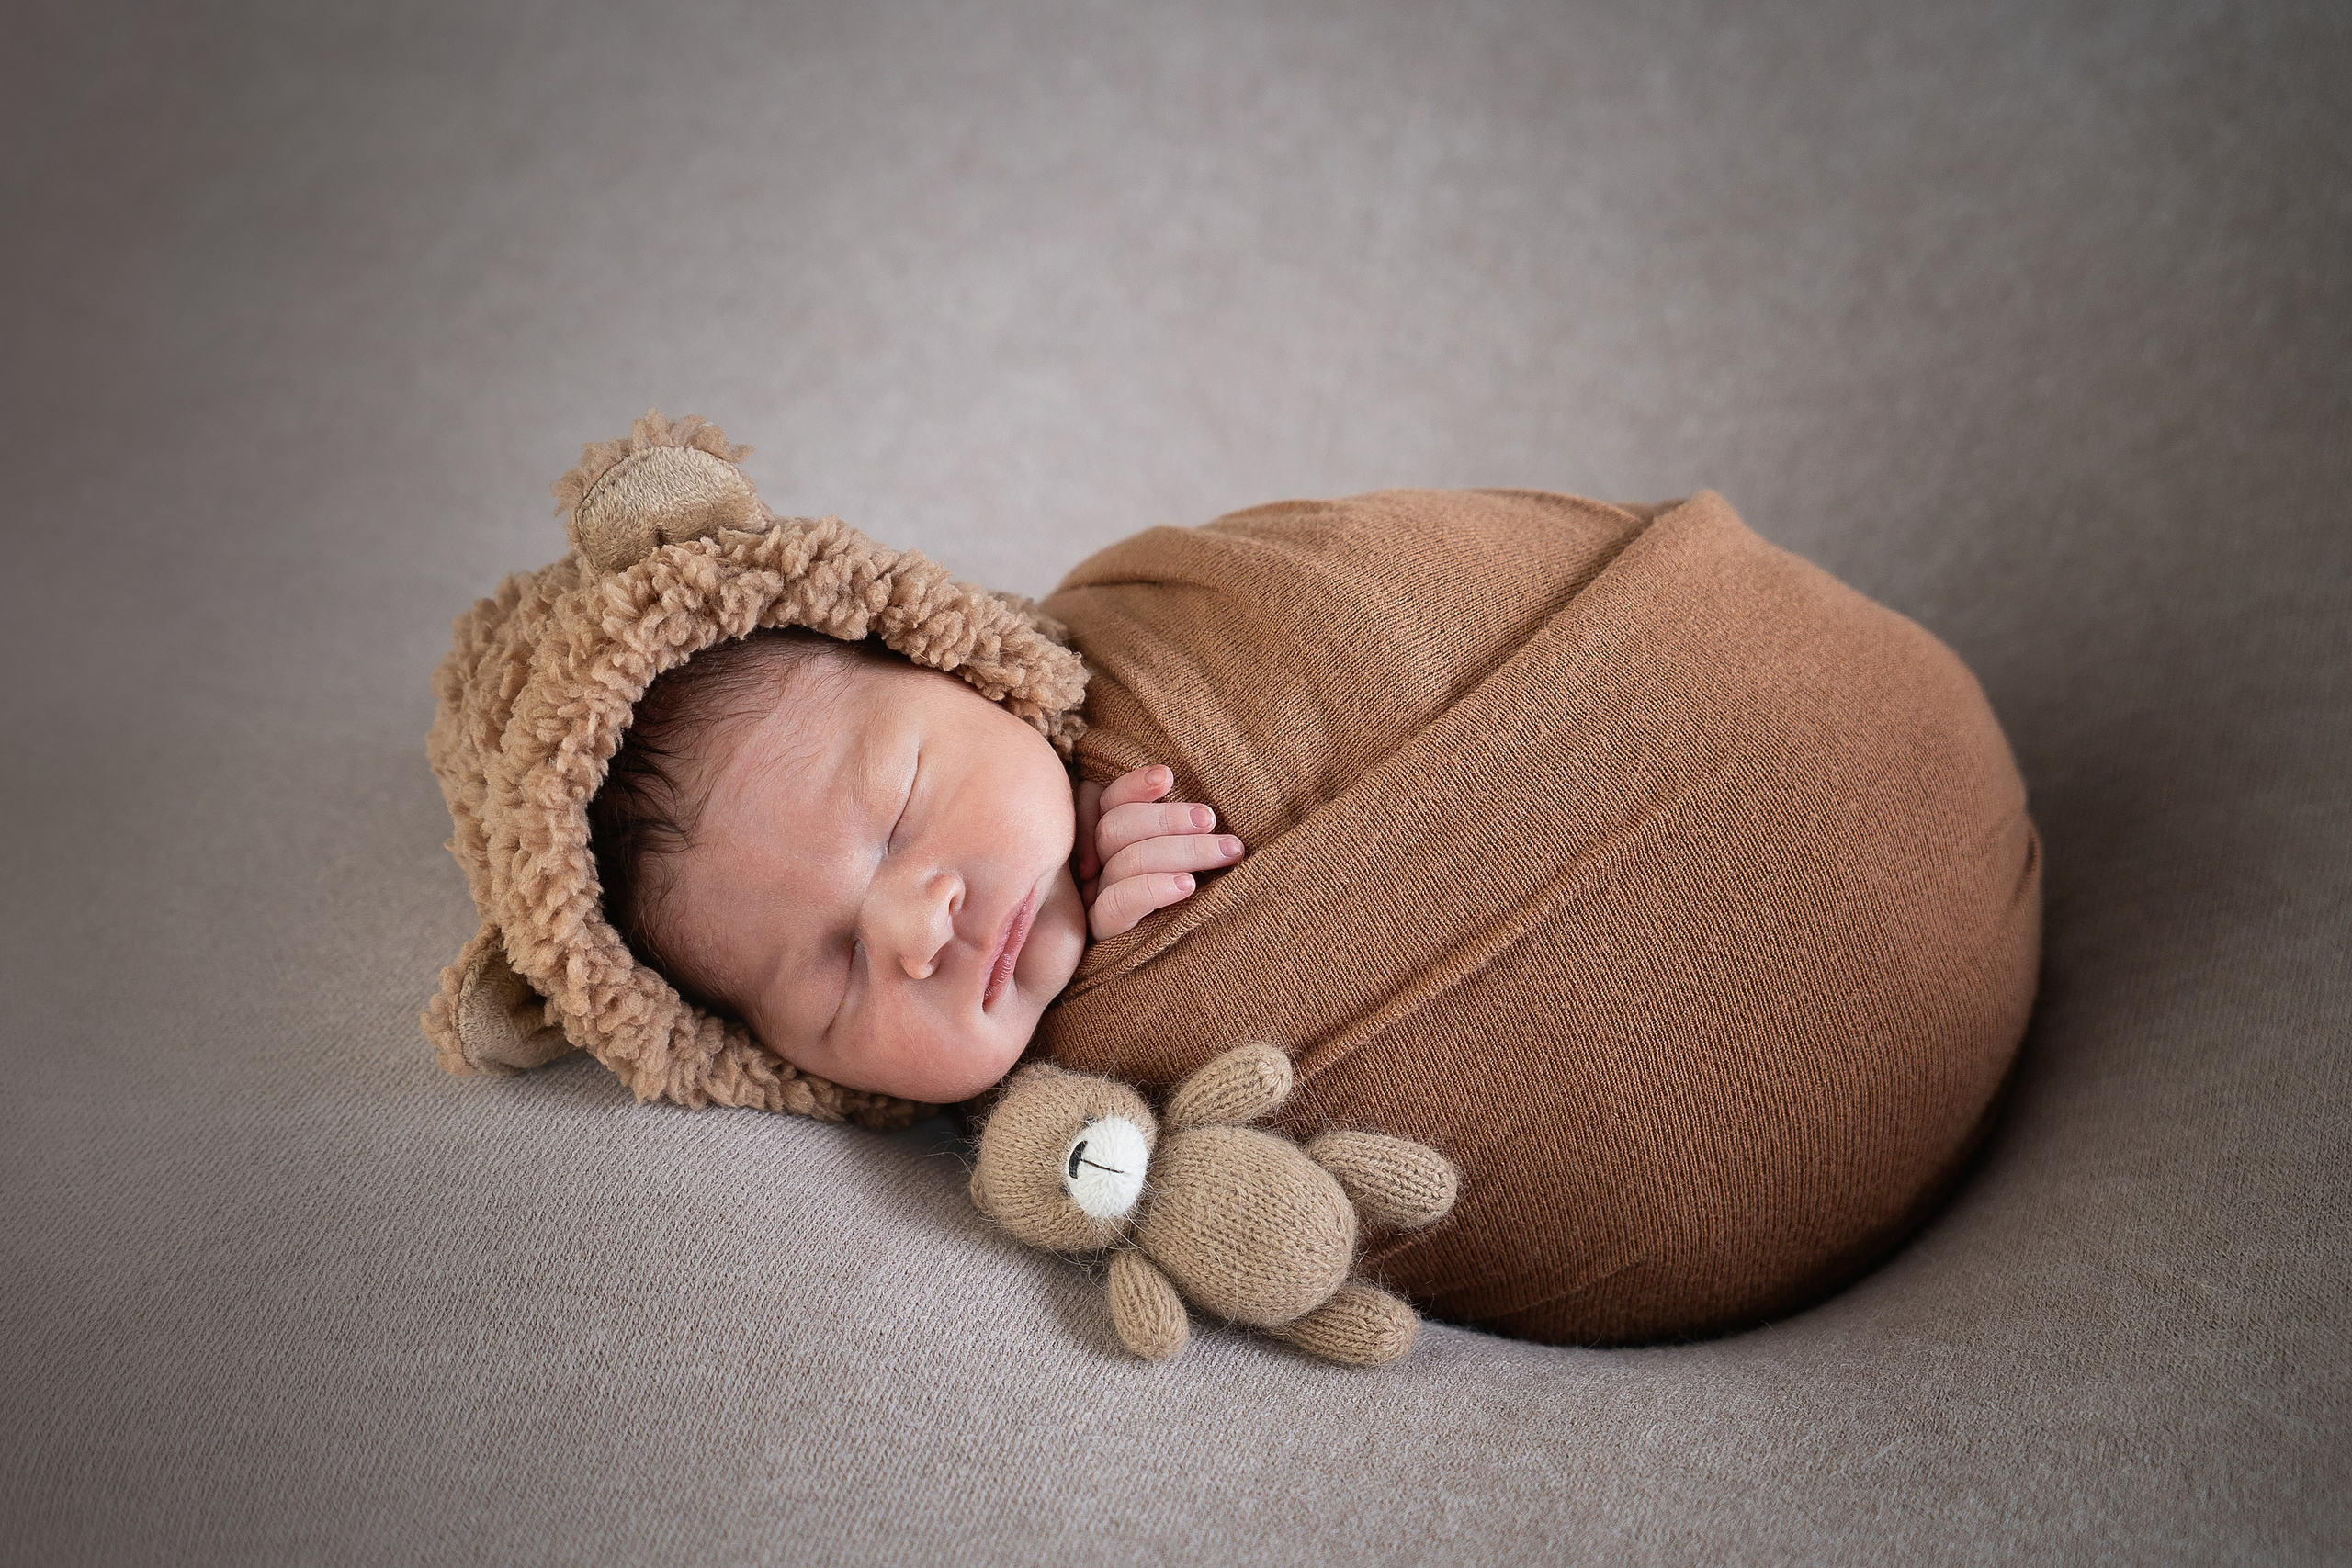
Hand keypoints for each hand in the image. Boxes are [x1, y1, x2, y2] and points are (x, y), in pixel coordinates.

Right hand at [1075, 765, 1245, 939]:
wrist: (1189, 970)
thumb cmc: (1198, 906)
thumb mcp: (1192, 860)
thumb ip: (1183, 832)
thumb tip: (1200, 803)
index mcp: (1109, 845)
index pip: (1105, 804)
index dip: (1132, 787)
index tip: (1167, 777)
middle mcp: (1095, 870)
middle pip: (1114, 829)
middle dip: (1167, 819)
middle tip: (1211, 820)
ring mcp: (1095, 902)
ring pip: (1123, 861)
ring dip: (1181, 850)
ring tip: (1227, 851)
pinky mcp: (1103, 934)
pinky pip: (1117, 904)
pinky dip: (1153, 888)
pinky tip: (1187, 886)